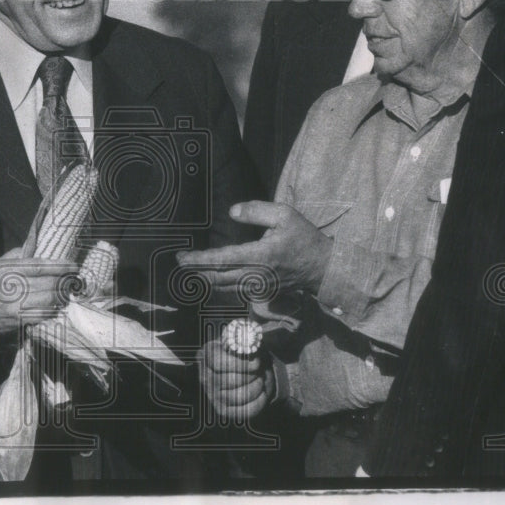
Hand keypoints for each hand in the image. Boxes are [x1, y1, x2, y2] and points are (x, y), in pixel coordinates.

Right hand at [0, 248, 78, 340]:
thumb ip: (14, 257)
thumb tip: (34, 250)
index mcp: (7, 270)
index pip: (41, 266)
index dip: (61, 266)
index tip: (73, 265)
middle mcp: (13, 289)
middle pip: (50, 284)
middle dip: (64, 282)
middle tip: (71, 280)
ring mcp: (16, 307)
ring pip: (49, 301)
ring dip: (60, 297)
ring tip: (64, 293)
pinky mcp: (17, 322)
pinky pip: (42, 316)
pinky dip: (51, 310)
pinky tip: (53, 306)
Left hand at [177, 201, 332, 297]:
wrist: (324, 268)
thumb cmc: (305, 239)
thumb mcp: (285, 215)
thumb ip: (257, 211)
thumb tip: (232, 211)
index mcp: (260, 256)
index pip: (222, 260)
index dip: (198, 261)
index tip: (181, 258)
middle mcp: (256, 276)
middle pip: (217, 278)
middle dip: (195, 272)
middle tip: (180, 262)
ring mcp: (259, 288)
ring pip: (224, 288)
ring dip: (205, 280)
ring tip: (190, 270)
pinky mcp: (262, 294)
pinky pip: (235, 291)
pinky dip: (220, 286)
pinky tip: (211, 278)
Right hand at [199, 338, 274, 418]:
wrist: (249, 370)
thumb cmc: (246, 354)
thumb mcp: (244, 342)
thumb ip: (244, 341)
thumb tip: (249, 346)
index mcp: (206, 355)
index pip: (218, 362)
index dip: (240, 364)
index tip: (257, 362)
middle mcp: (205, 376)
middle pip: (230, 380)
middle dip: (251, 376)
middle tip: (260, 372)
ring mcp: (212, 395)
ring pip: (237, 396)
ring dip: (256, 388)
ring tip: (261, 380)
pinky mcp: (222, 410)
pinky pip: (243, 411)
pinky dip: (258, 402)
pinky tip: (262, 392)